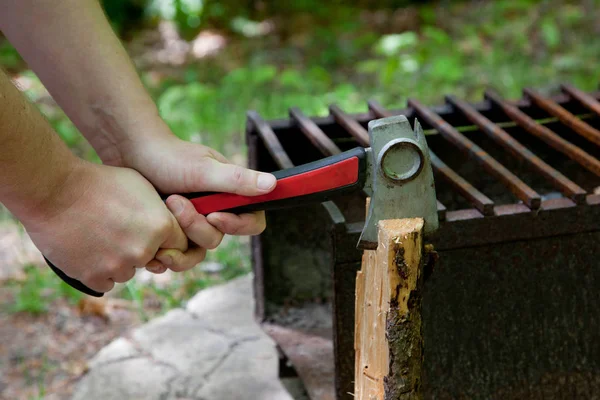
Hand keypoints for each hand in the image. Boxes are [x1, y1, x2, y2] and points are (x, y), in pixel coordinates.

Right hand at [21, 161, 205, 292]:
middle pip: (151, 259)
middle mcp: (143, 250)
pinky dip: (98, 271)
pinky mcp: (93, 277)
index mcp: (160, 227)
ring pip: (127, 272)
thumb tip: (170, 225)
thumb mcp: (141, 186)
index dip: (165, 239)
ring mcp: (118, 266)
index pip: (179, 245)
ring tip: (99, 237)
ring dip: (117, 261)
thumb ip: (160, 211)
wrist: (53, 191)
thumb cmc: (99, 181)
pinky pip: (106, 283)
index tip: (151, 232)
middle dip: (139, 249)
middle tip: (118, 230)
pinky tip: (89, 250)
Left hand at [115, 131, 275, 264]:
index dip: (237, 225)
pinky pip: (175, 255)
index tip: (214, 214)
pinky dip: (164, 254)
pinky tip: (152, 243)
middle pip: (218, 238)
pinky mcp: (172, 234)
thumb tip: (273, 184)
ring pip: (196, 250)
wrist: (129, 155)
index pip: (252, 221)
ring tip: (161, 209)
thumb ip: (238, 179)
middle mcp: (215, 211)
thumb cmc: (169, 156)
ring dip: (178, 237)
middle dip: (195, 226)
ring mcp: (192, 224)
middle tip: (174, 201)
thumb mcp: (203, 169)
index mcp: (230, 195)